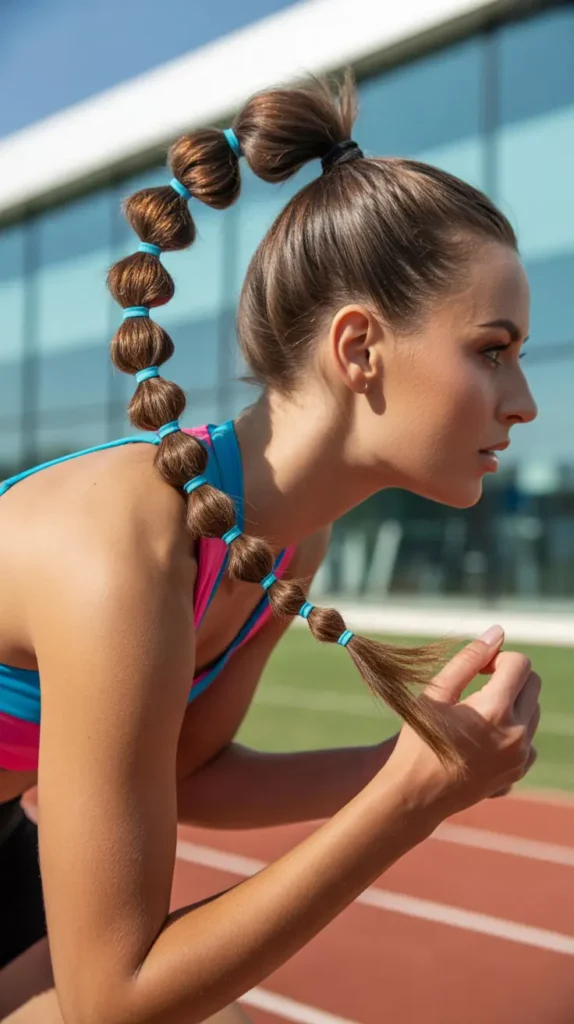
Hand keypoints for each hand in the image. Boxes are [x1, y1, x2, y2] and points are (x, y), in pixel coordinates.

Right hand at [385, 626, 540, 819]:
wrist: (415, 794)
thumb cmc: (418, 739)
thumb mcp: (436, 693)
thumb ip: (469, 659)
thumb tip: (497, 633)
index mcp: (495, 711)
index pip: (520, 663)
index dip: (497, 658)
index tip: (477, 671)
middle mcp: (516, 735)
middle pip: (532, 684)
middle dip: (509, 677)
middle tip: (477, 687)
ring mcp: (521, 757)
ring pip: (533, 711)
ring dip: (512, 703)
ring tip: (476, 714)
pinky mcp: (519, 771)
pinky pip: (529, 739)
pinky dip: (513, 730)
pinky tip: (483, 737)